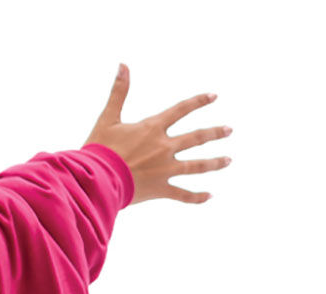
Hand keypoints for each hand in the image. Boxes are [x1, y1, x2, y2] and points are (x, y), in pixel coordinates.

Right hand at [85, 63, 232, 205]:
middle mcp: (164, 146)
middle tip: (229, 130)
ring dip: (214, 162)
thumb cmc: (99, 150)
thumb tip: (123, 64)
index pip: (182, 109)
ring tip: (228, 160)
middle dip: (215, 133)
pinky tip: (209, 196)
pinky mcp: (159, 189)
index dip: (199, 101)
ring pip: (196, 165)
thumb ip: (119, 92)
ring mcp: (164, 168)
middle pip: (197, 138)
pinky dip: (196, 196)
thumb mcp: (108, 118)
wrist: (96, 179)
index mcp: (153, 128)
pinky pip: (182, 194)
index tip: (214, 96)